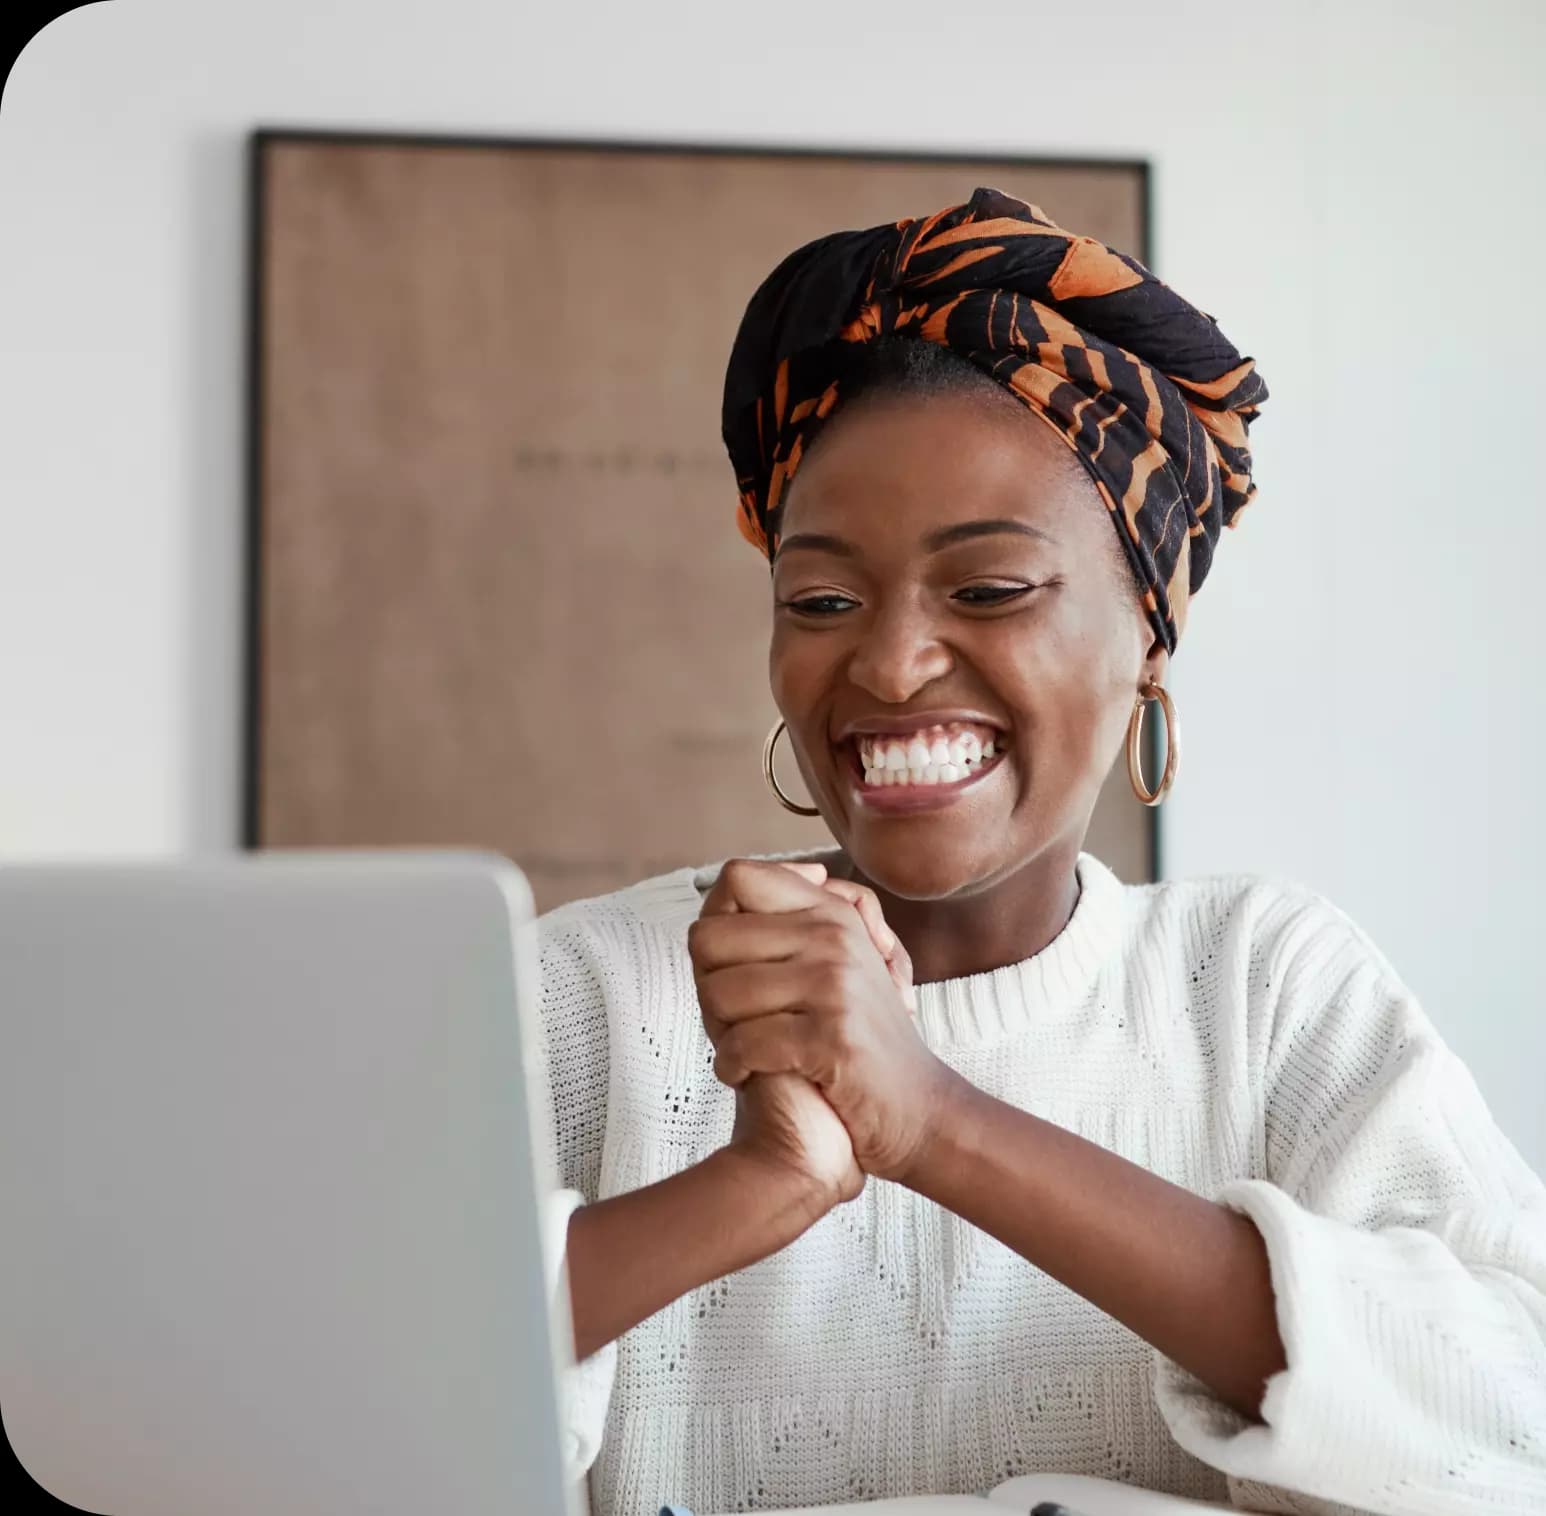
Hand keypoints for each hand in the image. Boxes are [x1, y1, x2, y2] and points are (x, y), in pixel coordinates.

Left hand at [689, 858, 954, 1184]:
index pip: (737, 877)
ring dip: (719, 1033)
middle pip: (708, 939)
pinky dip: (732, 1068)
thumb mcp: (833, 963)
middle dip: (708, 986)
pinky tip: (748, 1076)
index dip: (716, 920)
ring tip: (746, 1048)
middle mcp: (834, 938)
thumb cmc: (857, 1038)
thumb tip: (734, 879)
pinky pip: (742, 1044)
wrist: (915, 1107)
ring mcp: (834, 986)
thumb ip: (787, 921)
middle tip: (733, 1019)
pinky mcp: (831, 1039)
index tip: (736, 962)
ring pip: (718, 993)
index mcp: (830, 913)